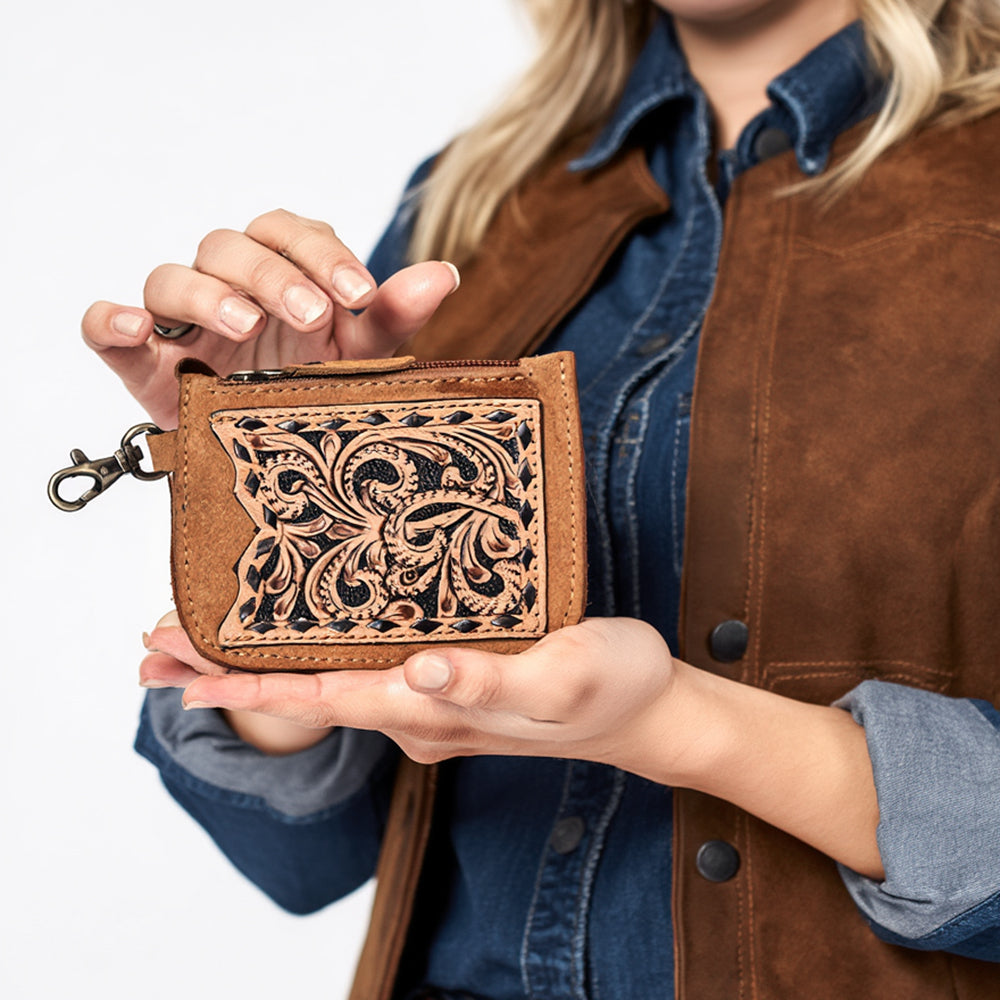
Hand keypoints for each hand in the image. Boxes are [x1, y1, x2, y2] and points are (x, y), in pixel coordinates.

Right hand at [83, 210, 459, 427]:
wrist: (278, 466)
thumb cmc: (316, 394)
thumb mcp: (360, 360)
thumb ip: (392, 316)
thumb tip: (445, 273)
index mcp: (282, 274)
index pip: (291, 232)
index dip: (322, 254)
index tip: (359, 296)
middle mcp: (228, 287)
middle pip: (230, 244)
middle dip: (273, 274)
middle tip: (312, 316)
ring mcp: (181, 324)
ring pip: (170, 276)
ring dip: (207, 293)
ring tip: (245, 326)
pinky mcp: (142, 364)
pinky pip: (104, 327)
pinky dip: (111, 321)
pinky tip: (136, 330)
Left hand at [141, 611, 882, 875]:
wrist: (652, 711)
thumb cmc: (616, 691)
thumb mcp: (563, 678)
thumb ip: (489, 682)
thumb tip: (416, 671)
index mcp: (438, 709)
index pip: (324, 699)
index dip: (249, 688)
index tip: (182, 676)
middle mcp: (423, 709)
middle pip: (311, 690)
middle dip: (235, 673)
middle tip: (163, 646)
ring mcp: (437, 697)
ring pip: (335, 676)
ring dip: (271, 659)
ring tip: (211, 637)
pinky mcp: (456, 677)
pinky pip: (371, 662)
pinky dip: (324, 646)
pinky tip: (314, 626)